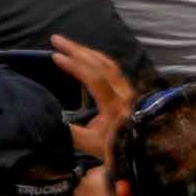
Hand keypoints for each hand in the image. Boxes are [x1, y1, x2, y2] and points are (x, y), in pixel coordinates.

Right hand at [57, 36, 135, 167]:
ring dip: (88, 52)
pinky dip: (98, 59)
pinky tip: (88, 57)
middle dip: (77, 50)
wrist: (148, 156)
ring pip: (109, 64)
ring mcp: (130, 92)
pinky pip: (114, 69)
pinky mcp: (131, 92)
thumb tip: (46, 119)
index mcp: (114, 107)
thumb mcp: (91, 144)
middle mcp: (125, 95)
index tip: (55, 56)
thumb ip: (68, 132)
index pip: (93, 79)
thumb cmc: (119, 150)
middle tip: (56, 39)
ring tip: (69, 45)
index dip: (74, 65)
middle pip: (101, 65)